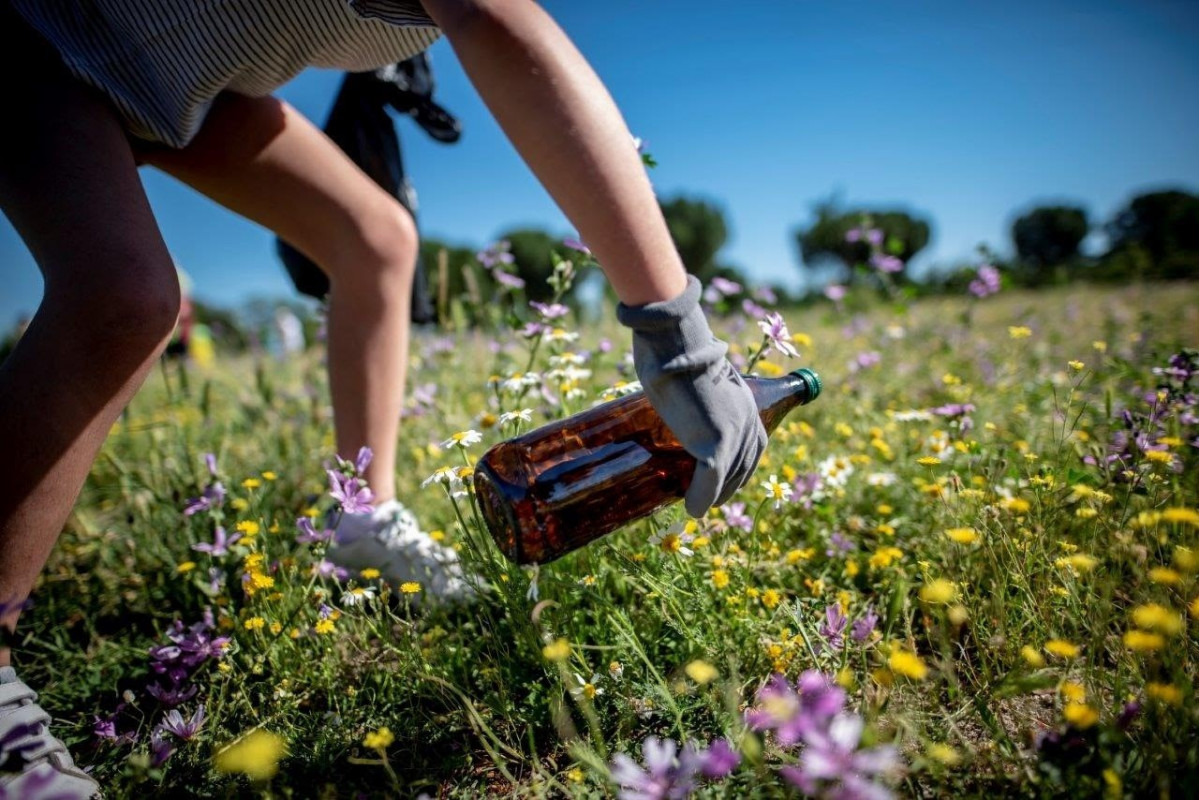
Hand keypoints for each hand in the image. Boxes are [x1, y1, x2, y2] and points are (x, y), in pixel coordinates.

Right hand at [617, 276, 767, 516]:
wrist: (673, 341)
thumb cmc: (675, 348)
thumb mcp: (694, 374)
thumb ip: (695, 390)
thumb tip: (672, 391)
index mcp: (746, 402)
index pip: (753, 445)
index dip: (739, 466)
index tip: (723, 478)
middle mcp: (747, 420)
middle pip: (743, 465)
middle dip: (727, 486)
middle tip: (706, 497)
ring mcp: (733, 435)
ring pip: (727, 478)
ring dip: (713, 495)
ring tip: (697, 504)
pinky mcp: (715, 446)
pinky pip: (710, 483)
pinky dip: (701, 498)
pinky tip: (691, 508)